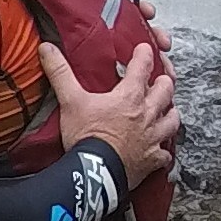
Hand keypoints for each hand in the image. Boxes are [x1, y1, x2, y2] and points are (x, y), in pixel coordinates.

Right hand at [41, 38, 180, 189]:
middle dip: (164, 83)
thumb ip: (61, 73)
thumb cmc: (86, 136)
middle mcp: (147, 114)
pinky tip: (161, 151)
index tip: (145, 49)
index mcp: (129, 96)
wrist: (95, 172)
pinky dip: (164, 151)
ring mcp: (152, 137)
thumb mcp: (70, 100)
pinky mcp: (152, 159)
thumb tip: (47, 48)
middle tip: (161, 79)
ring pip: (172, 120)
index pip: (142, 66)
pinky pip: (165, 154)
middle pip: (165, 91)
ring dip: (171, 114)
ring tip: (168, 111)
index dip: (145, 54)